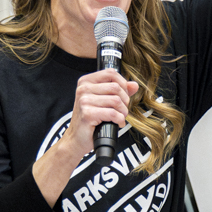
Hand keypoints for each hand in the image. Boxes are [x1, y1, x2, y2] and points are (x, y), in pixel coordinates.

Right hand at [33, 69, 137, 204]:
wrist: (77, 138)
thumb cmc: (91, 119)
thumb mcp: (104, 101)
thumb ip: (119, 91)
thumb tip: (134, 85)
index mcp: (86, 81)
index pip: (111, 73)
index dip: (123, 83)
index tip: (124, 95)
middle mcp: (83, 89)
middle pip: (116, 87)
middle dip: (125, 100)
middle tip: (122, 110)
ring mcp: (84, 101)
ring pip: (116, 100)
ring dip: (123, 112)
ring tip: (119, 117)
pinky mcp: (87, 114)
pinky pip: (113, 113)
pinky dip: (119, 120)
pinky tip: (117, 123)